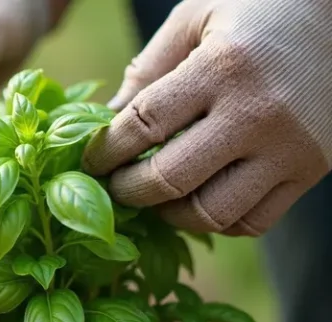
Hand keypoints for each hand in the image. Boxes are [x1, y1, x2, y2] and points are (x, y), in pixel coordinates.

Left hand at [82, 0, 331, 235]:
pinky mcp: (311, 171)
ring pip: (212, 213)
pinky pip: (253, 221)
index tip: (90, 161)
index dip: (106, 151)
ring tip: (155, 195)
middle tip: (114, 186)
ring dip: (170, 214)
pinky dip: (216, 221)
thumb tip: (104, 123)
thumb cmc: (257, 9)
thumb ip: (148, 69)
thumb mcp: (195, 18)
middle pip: (171, 179)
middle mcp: (257, 114)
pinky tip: (199, 198)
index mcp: (222, 68)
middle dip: (128, 190)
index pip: (144, 124)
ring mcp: (288, 149)